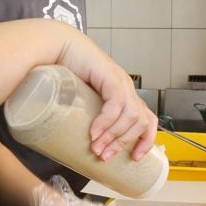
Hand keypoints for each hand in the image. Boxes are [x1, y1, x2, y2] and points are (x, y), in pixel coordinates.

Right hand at [56, 32, 157, 162]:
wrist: (57, 47)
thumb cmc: (66, 75)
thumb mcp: (82, 102)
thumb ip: (87, 119)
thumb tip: (79, 148)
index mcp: (125, 96)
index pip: (147, 120)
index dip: (146, 141)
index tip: (134, 158)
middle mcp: (126, 89)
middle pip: (140, 122)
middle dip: (123, 143)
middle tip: (103, 157)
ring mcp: (120, 81)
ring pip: (130, 116)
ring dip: (114, 136)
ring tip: (95, 147)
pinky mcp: (109, 75)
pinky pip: (116, 103)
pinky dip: (107, 121)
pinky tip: (94, 132)